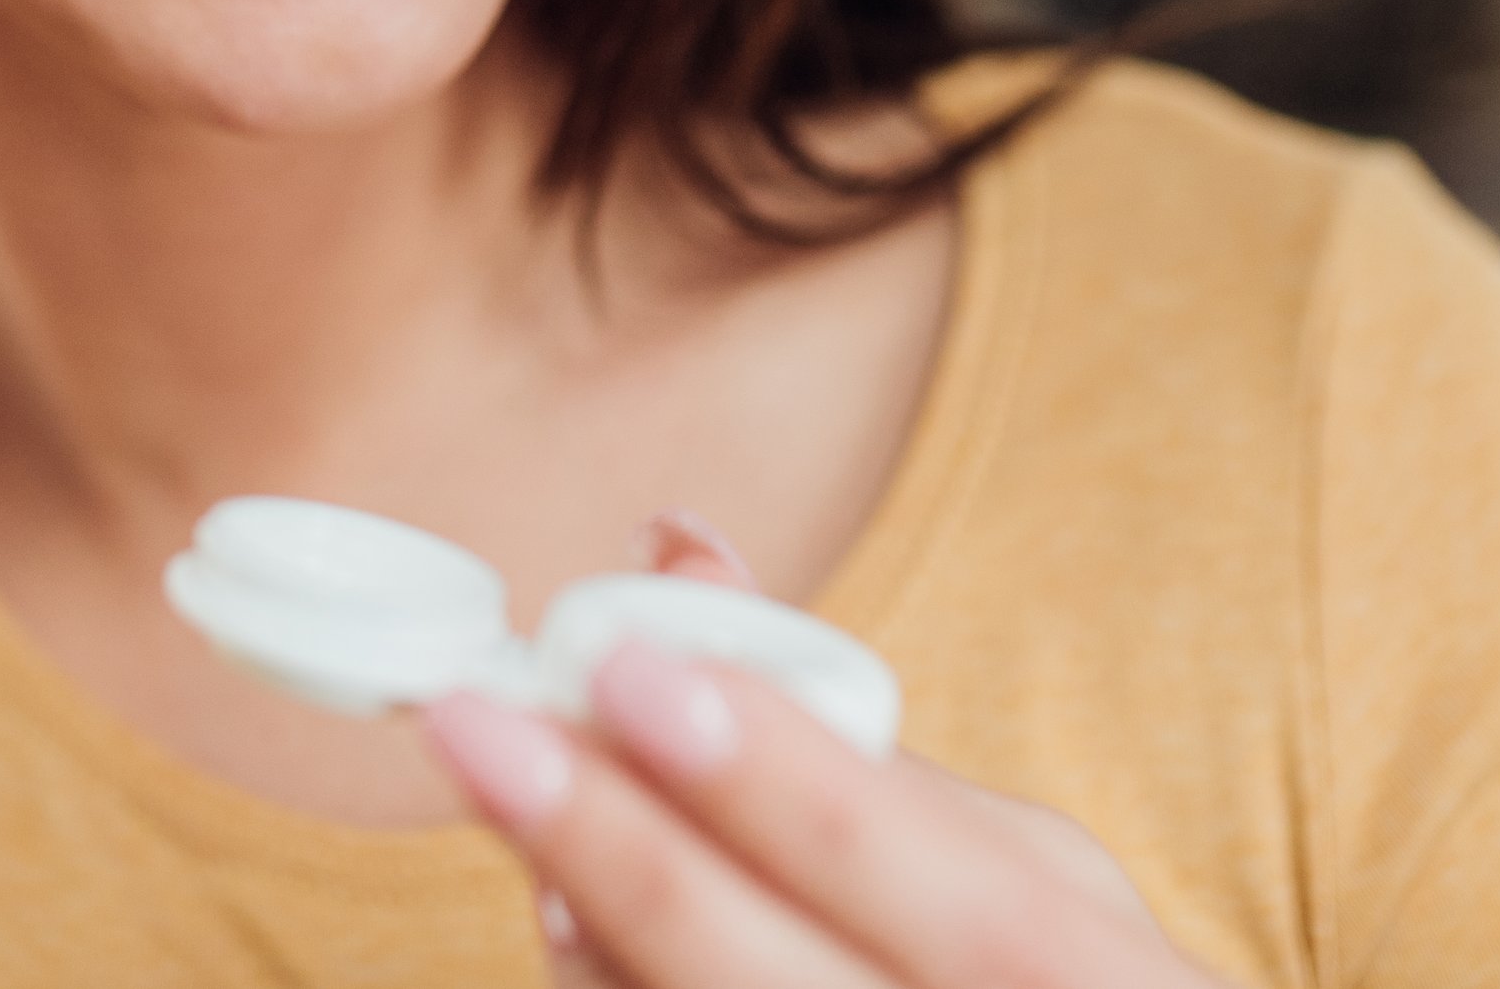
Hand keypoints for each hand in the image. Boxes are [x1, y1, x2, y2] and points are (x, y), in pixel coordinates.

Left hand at [424, 522, 1219, 987]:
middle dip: (628, 851)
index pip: (963, 904)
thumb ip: (858, 736)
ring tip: (508, 793)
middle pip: (781, 988)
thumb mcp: (1021, 866)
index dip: (796, 799)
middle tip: (478, 723)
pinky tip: (560, 914)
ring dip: (585, 933)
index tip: (635, 673)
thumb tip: (670, 553)